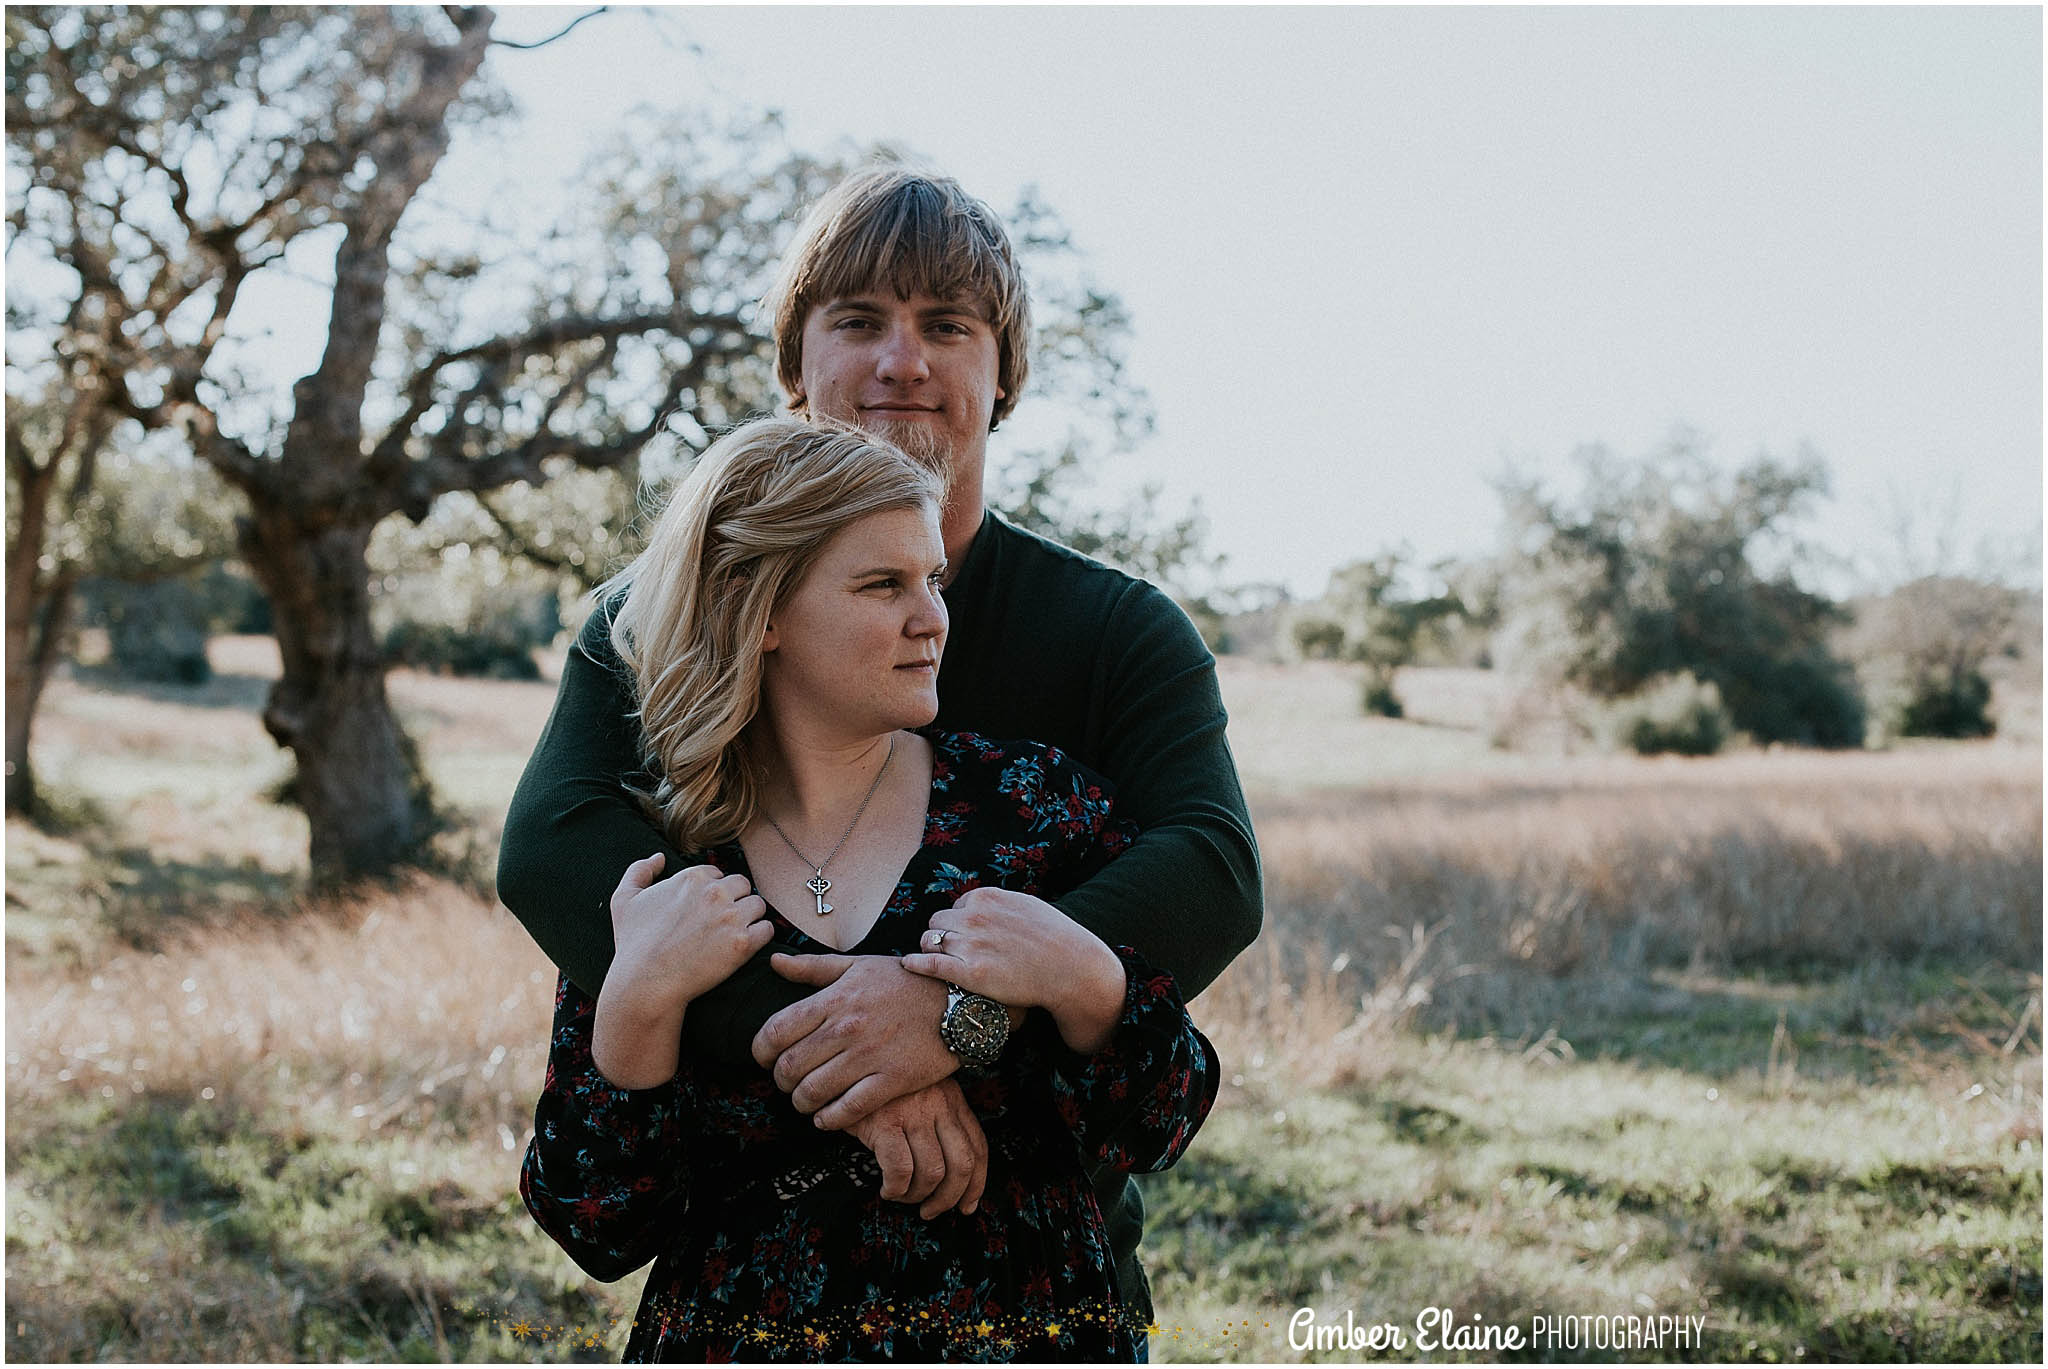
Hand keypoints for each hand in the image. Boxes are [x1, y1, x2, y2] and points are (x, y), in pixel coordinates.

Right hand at [592, 855, 772, 1088]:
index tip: (705, 911)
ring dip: (749, 918)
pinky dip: (759, 938)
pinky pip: (767, 930)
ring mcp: (731, 917)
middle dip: (735, 901)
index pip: (718, 874)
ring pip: (758, 905)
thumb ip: (639, 871)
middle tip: (722, 922)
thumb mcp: (623, 900)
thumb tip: (659, 857)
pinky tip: (744, 946)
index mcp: (692, 878)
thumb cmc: (633, 944)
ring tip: (733, 935)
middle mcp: (715, 892)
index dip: (713, 892)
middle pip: (743, 885)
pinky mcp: (743, 943)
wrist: (646, 983)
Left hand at [753, 953, 954, 1129]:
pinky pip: (848, 1109)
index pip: (776, 1031)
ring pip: (813, 1092)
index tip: (764, 1058)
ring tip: (805, 1101)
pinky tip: (826, 1118)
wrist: (959, 1002)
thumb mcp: (859, 965)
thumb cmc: (906, 982)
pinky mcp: (892, 1080)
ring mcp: (870, 1055)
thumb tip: (773, 961)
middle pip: (789, 1066)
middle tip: (786, 1082)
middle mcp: (847, 1027)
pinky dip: (829, 1119)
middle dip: (780, 1080)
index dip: (760, 1051)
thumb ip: (812, 967)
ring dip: (801, 1103)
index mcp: (835, 998)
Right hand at [847, 1079, 988, 1218]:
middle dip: (948, 1198)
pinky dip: (896, 1189)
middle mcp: (938, 1103)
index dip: (976, 1183)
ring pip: (932, 1173)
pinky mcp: (884, 1122)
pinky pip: (900, 1170)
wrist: (842, 1069)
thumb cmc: (880, 1088)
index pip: (977, 1146)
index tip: (967, 1204)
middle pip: (961, 1165)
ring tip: (901, 1195)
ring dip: (916, 1195)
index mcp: (951, 1098)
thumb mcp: (920, 1095)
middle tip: (932, 1210)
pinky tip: (887, 1188)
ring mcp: (913, 1112)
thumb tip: (952, 1178)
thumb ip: (938, 1124)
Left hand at [900, 887, 1126, 1052]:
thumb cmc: (1054, 938)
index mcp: (987, 897)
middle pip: (938, 921)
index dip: (960, 922)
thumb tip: (979, 903)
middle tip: (952, 950)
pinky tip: (908, 965)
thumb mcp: (1025, 905)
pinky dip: (914, 963)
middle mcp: (974, 916)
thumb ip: (998, 903)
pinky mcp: (968, 973)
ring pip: (930, 940)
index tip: (968, 936)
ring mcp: (970, 944)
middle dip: (944, 934)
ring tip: (936, 959)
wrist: (1072, 968)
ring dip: (931, 948)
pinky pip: (928, 963)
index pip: (956, 906)